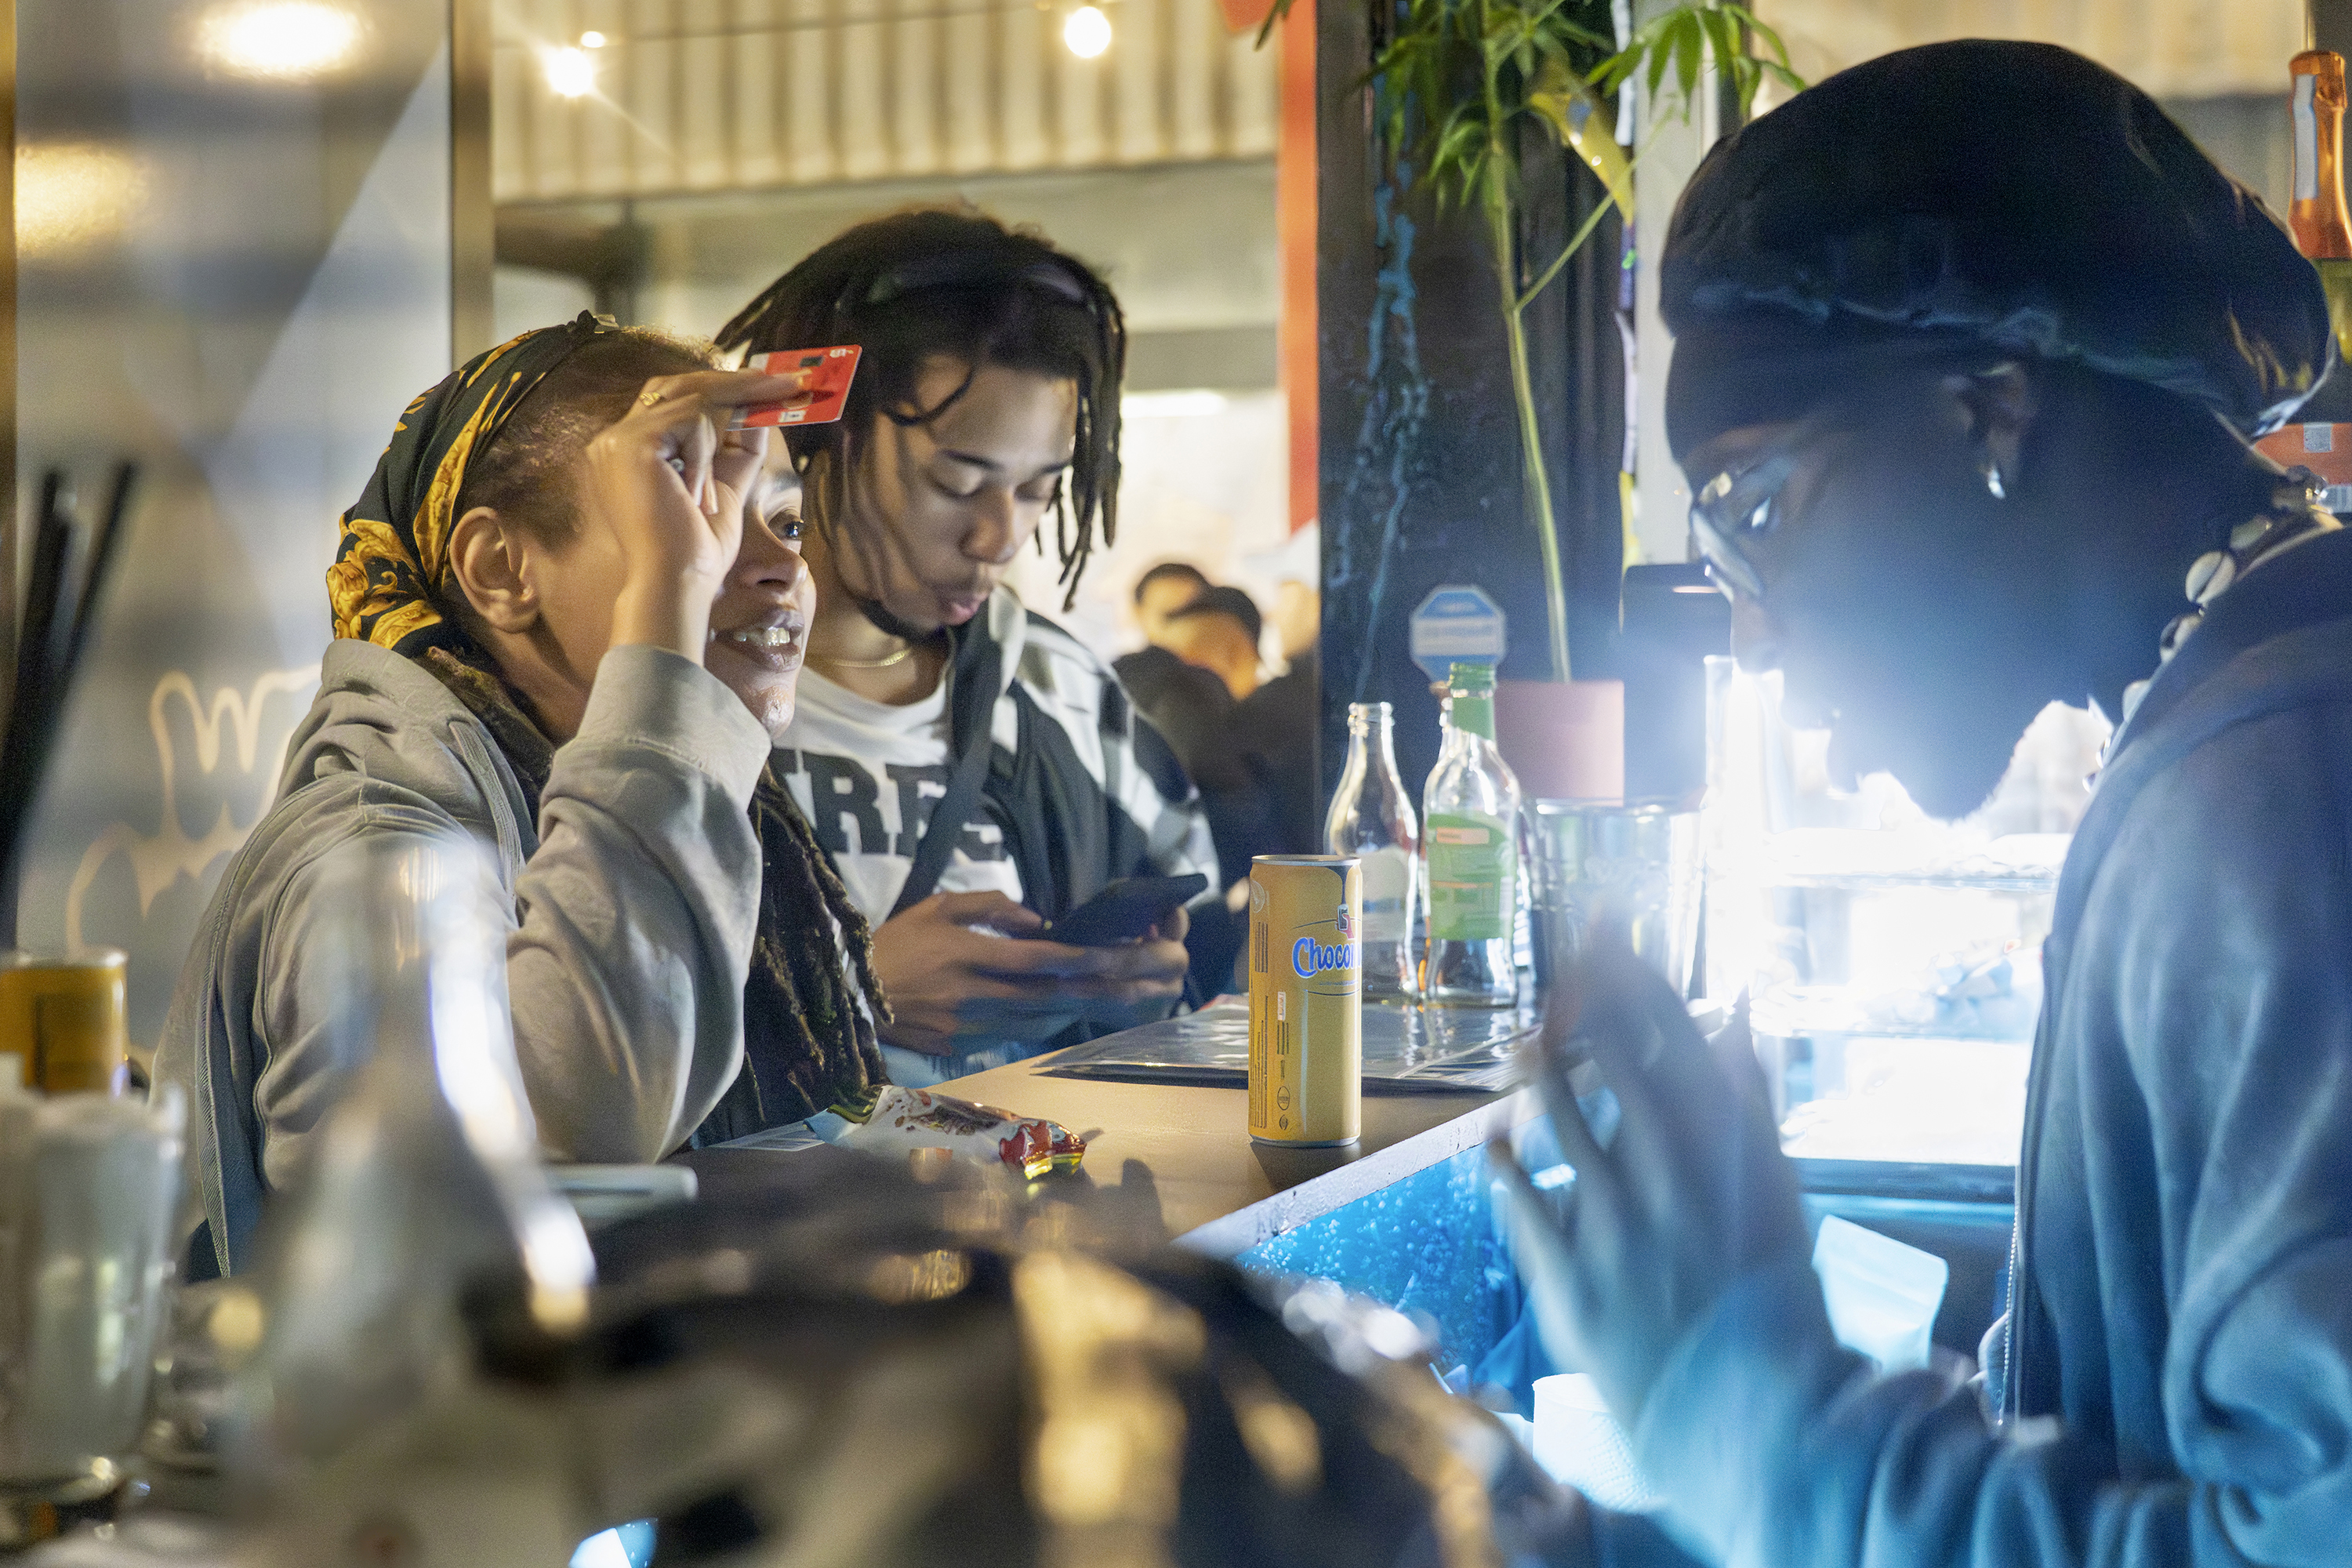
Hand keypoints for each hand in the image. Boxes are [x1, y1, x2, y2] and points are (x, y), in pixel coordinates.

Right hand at [581, 369, 797, 663]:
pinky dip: (707, 456)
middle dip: (738, 384)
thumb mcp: (723, 487)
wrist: (677, 582)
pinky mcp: (632, 443)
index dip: (721, 389)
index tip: (767, 385)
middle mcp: (614, 440)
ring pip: (693, 398)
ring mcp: (618, 439)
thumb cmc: (697, 549)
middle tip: (788, 382)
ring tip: (711, 489)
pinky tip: (694, 495)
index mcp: (630, 452)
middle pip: (681, 385)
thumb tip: (765, 407)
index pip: (675, 400)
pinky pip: (693, 420)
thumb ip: (737, 447)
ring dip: (723, 437)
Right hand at [871, 891, 1190, 1054]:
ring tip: (1132, 996)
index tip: (1126, 956)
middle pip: (1056, 996)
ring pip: (1045, 1020)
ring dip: (1088, 1009)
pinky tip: (1078, 1011)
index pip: (1043, 960)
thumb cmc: (894, 945)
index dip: (1088, 960)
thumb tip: (1037, 920)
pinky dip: (1052, 1021)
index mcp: (973, 956)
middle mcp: (979, 996)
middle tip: (1150, 983)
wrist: (848, 998)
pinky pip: (1020, 1033)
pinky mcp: (966, 1047)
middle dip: (1107, 989)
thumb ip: (990, 907)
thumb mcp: (937, 907)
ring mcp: (974, 1027)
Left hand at [1489, 933, 1810, 1433]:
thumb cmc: (1765, 1286)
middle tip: (1555, 972)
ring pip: (1557, 1121)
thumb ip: (1748, 1096)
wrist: (1747, 1406)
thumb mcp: (1775, 1185)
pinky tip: (1495, 1136)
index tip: (1603, 929)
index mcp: (1724, 1151)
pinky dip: (1502, 1160)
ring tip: (1525, 1044)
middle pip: (1610, 1062)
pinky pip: (1519, 1202)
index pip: (1669, 1035)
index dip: (1631, 973)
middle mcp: (1668, 1177)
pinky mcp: (1571, 1280)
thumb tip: (1738, 1007)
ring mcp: (1615, 1228)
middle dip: (1577, 1003)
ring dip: (1536, 1071)